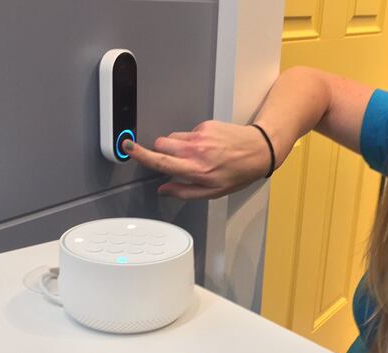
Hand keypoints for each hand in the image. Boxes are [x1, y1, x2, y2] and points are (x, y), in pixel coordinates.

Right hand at [124, 121, 273, 198]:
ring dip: (176, 145)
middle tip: (176, 160)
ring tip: (196, 154)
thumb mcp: (214, 192)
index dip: (140, 154)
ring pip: (173, 137)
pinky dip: (192, 139)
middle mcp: (196, 151)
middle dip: (161, 151)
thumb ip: (185, 192)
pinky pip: (188, 131)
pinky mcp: (206, 125)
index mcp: (196, 170)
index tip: (127, 147)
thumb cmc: (239, 173)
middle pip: (161, 144)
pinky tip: (208, 146)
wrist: (259, 150)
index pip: (160, 161)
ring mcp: (201, 136)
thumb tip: (165, 190)